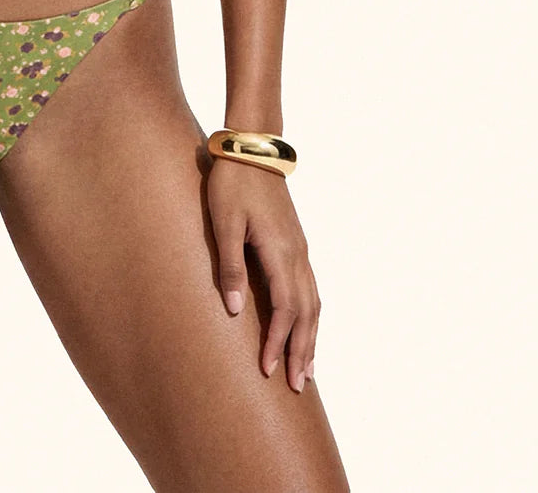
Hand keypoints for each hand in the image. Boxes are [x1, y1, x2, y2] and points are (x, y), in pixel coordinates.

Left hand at [206, 155, 319, 392]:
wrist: (253, 149)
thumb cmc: (233, 183)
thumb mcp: (224, 222)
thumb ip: (230, 266)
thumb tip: (236, 311)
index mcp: (280, 252)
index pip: (285, 309)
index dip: (277, 342)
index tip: (268, 370)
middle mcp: (296, 254)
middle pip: (306, 313)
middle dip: (302, 351)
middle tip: (299, 387)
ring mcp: (299, 249)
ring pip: (313, 302)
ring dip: (311, 337)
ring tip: (308, 368)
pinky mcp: (296, 243)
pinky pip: (311, 288)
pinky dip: (311, 315)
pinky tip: (306, 326)